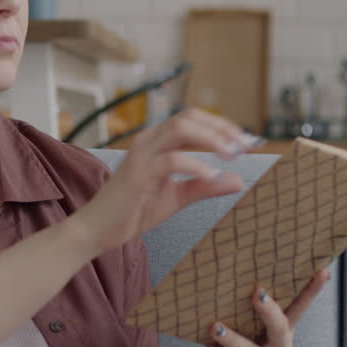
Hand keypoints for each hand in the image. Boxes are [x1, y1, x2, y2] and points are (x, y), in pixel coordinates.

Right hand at [69, 108, 259, 255]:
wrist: (99, 230)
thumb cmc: (133, 211)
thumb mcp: (177, 197)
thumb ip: (205, 187)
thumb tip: (239, 181)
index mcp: (157, 142)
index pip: (193, 120)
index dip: (222, 126)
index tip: (248, 141)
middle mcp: (149, 141)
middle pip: (189, 117)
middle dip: (222, 129)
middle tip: (247, 146)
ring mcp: (142, 154)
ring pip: (181, 129)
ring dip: (212, 139)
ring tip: (232, 155)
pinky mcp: (138, 173)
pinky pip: (172, 159)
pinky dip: (195, 165)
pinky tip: (210, 176)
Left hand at [204, 269, 330, 346]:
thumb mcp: (252, 339)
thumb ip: (246, 320)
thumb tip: (225, 287)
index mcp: (283, 335)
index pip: (299, 309)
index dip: (312, 291)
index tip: (323, 271)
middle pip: (281, 328)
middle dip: (269, 310)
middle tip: (255, 293)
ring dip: (233, 339)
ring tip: (215, 327)